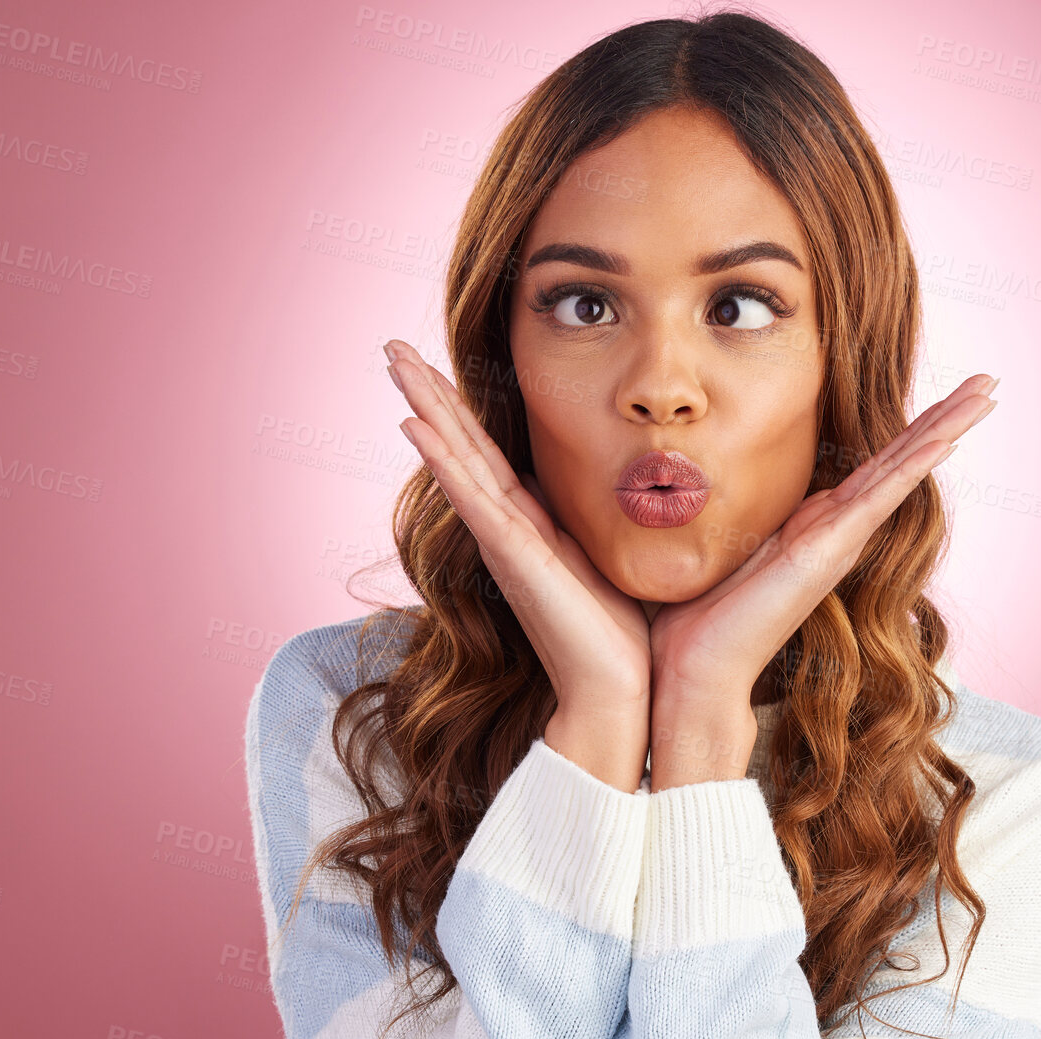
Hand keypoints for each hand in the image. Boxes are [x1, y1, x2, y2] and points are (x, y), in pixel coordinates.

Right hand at [384, 339, 651, 785]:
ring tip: (393, 362)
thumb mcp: (622, 555)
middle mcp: (511, 530)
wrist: (624, 692)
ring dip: (424, 410)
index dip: (461, 409)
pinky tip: (416, 428)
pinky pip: (473, 501)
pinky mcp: (515, 560)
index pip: (489, 454)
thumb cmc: (629, 634)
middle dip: (428, 394)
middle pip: (460, 446)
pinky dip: (443, 463)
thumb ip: (618, 516)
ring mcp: (506, 544)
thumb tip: (649, 479)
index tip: (437, 362)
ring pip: (456, 462)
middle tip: (391, 344)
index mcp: (536, 526)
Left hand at [648, 373, 999, 711]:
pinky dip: (913, 467)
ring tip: (986, 394)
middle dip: (946, 418)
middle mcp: (836, 531)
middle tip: (989, 380)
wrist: (694, 668)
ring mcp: (838, 542)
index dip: (911, 429)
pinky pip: (879, 499)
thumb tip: (703, 479)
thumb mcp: (718, 542)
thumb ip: (731, 510)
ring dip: (946, 430)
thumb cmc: (696, 614)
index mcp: (813, 524)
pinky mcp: (828, 552)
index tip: (946, 395)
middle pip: (901, 461)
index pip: (873, 465)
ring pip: (903, 472)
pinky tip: (944, 441)